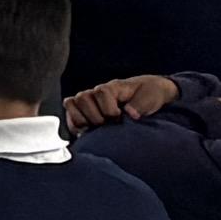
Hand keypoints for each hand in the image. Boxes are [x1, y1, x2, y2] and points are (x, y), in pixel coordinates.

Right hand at [57, 74, 179, 130]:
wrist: (147, 97)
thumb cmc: (148, 95)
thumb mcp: (151, 97)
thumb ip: (141, 104)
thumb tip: (130, 114)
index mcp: (113, 87)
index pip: (101, 92)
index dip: (109, 108)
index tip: (120, 117)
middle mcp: (96, 92)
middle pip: (82, 98)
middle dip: (95, 116)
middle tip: (109, 124)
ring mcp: (89, 102)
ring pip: (71, 104)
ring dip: (82, 119)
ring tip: (97, 128)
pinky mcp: (84, 113)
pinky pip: (69, 115)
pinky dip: (74, 125)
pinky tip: (88, 132)